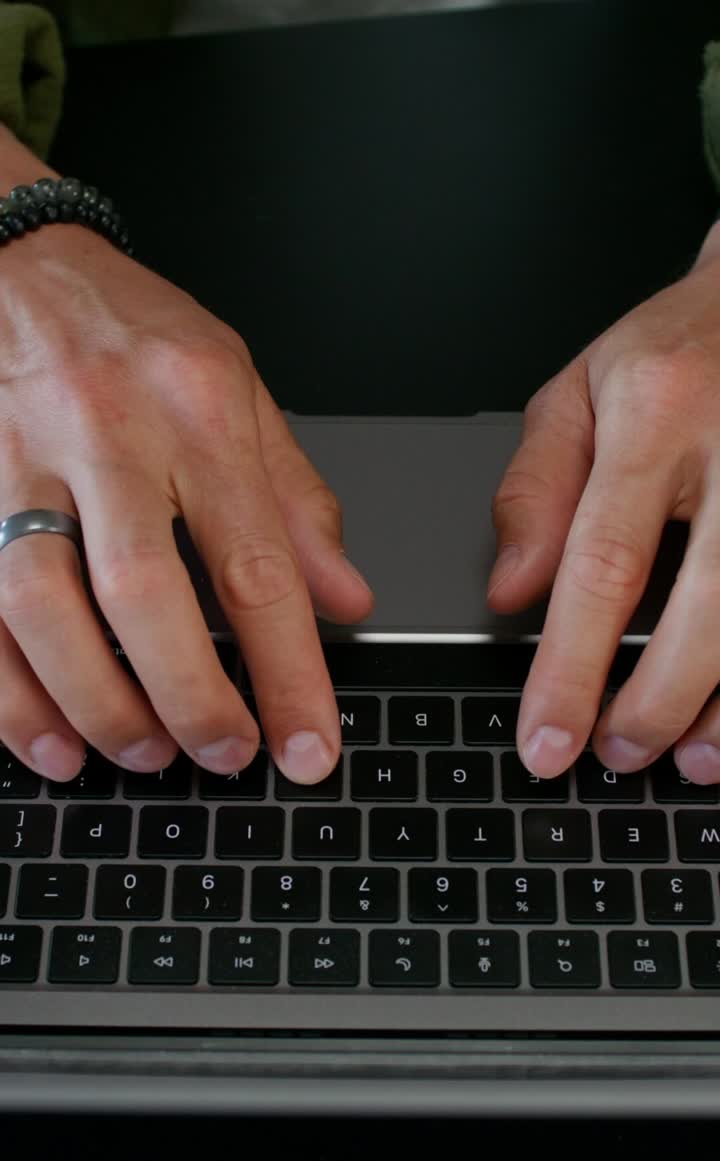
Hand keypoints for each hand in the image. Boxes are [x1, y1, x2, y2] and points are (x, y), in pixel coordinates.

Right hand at [0, 165, 373, 784]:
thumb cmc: (134, 332)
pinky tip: (48, 740)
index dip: (288, 671)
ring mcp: (19, 462)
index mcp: (197, 411)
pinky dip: (9, 693)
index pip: (257, 562)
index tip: (310, 746)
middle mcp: (108, 434)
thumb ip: (293, 500)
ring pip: (40, 607)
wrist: (16, 262)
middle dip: (188, 697)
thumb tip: (345, 599)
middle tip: (223, 757)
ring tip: (140, 756)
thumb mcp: (239, 389)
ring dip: (93, 704)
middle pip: (142, 591)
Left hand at [487, 218, 719, 783]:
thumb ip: (536, 490)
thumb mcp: (580, 392)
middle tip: (617, 754)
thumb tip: (511, 595)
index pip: (603, 562)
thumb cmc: (674, 352)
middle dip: (658, 704)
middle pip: (708, 608)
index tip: (547, 740)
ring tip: (687, 758)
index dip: (572, 668)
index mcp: (659, 413)